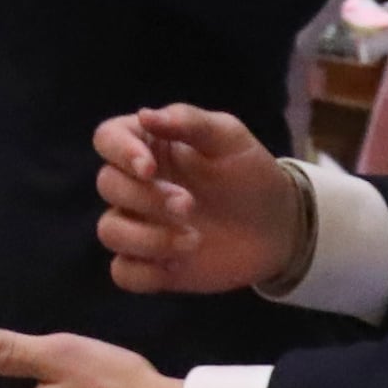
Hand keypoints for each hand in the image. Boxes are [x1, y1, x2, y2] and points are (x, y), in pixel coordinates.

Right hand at [94, 105, 298, 293]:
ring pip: (109, 231)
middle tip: (189, 205)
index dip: (119, 151)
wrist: (280, 225)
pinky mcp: (152, 264)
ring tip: (193, 240)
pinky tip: (177, 266)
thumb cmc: (250, 172)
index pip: (107, 138)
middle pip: (108, 185)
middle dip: (145, 198)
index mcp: (149, 146)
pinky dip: (142, 273)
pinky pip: (123, 272)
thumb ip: (189, 121)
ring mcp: (141, 226)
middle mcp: (137, 185)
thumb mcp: (228, 137)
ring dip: (145, 238)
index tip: (149, 168)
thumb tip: (144, 114)